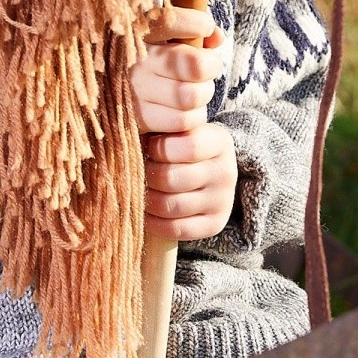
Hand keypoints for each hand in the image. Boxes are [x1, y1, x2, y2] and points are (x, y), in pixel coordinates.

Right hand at [129, 5, 223, 134]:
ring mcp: (133, 92)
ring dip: (202, 95)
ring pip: (192, 97)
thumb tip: (216, 37)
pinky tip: (184, 109)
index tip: (205, 27)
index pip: (170, 21)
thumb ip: (194, 30)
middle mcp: (134, 62)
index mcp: (136, 34)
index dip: (197, 23)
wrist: (117, 93)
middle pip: (195, 66)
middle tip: (206, 68)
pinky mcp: (138, 120)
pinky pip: (182, 121)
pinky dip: (192, 117)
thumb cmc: (154, 60)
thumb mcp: (168, 37)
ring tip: (194, 90)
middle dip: (210, 67)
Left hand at [143, 121, 237, 240]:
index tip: (149, 146)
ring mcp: (222, 201)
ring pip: (171, 206)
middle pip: (174, 179)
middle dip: (148, 175)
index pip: (189, 147)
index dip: (160, 148)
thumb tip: (130, 133)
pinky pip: (176, 229)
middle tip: (138, 170)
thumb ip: (161, 127)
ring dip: (147, 199)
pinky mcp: (215, 225)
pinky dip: (154, 222)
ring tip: (139, 189)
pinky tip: (146, 210)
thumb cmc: (181, 144)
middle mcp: (226, 172)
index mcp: (220, 141)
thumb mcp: (179, 129)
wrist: (207, 170)